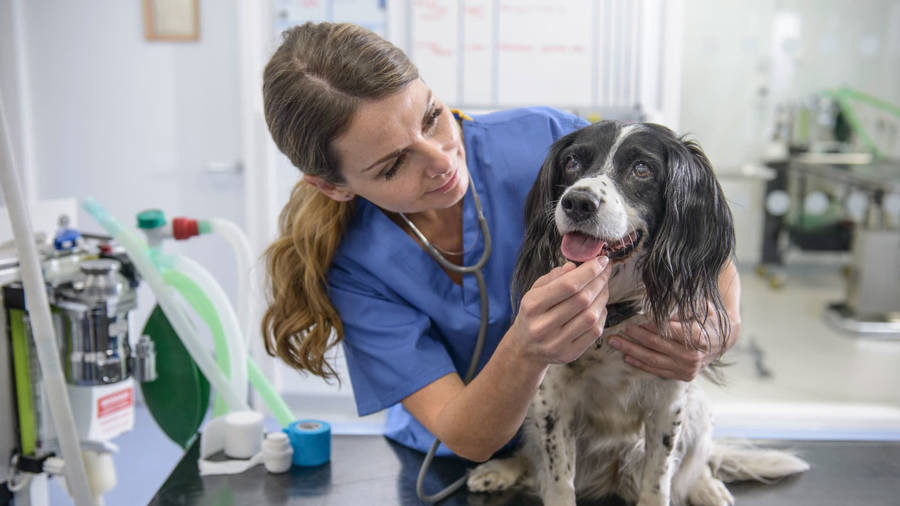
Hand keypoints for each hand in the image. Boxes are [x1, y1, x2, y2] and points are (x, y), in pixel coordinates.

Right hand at [511, 256, 610, 364]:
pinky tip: (599, 305)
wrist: (525, 348)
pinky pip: (594, 331)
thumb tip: (576, 266)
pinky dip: (601, 314)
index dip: (589, 271)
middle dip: (599, 281)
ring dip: (603, 297)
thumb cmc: (533, 314)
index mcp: (533, 305)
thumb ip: (554, 277)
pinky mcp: (569, 354)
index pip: (568, 285)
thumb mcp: (535, 291)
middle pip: (582, 299)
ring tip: (603, 286)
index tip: (602, 260)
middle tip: (606, 270)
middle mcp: (543, 325)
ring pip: (591, 316)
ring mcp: (556, 342)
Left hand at [608, 301, 735, 380]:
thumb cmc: (708, 320)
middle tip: (618, 330)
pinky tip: (626, 357)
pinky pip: (657, 371)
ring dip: (631, 351)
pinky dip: (640, 364)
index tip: (635, 320)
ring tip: (615, 343)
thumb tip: (661, 309)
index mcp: (698, 337)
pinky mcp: (682, 376)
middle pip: (657, 346)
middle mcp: (692, 356)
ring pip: (653, 360)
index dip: (650, 326)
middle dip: (635, 337)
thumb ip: (683, 309)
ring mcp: (687, 369)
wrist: (722, 341)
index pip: (668, 331)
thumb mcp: (701, 308)